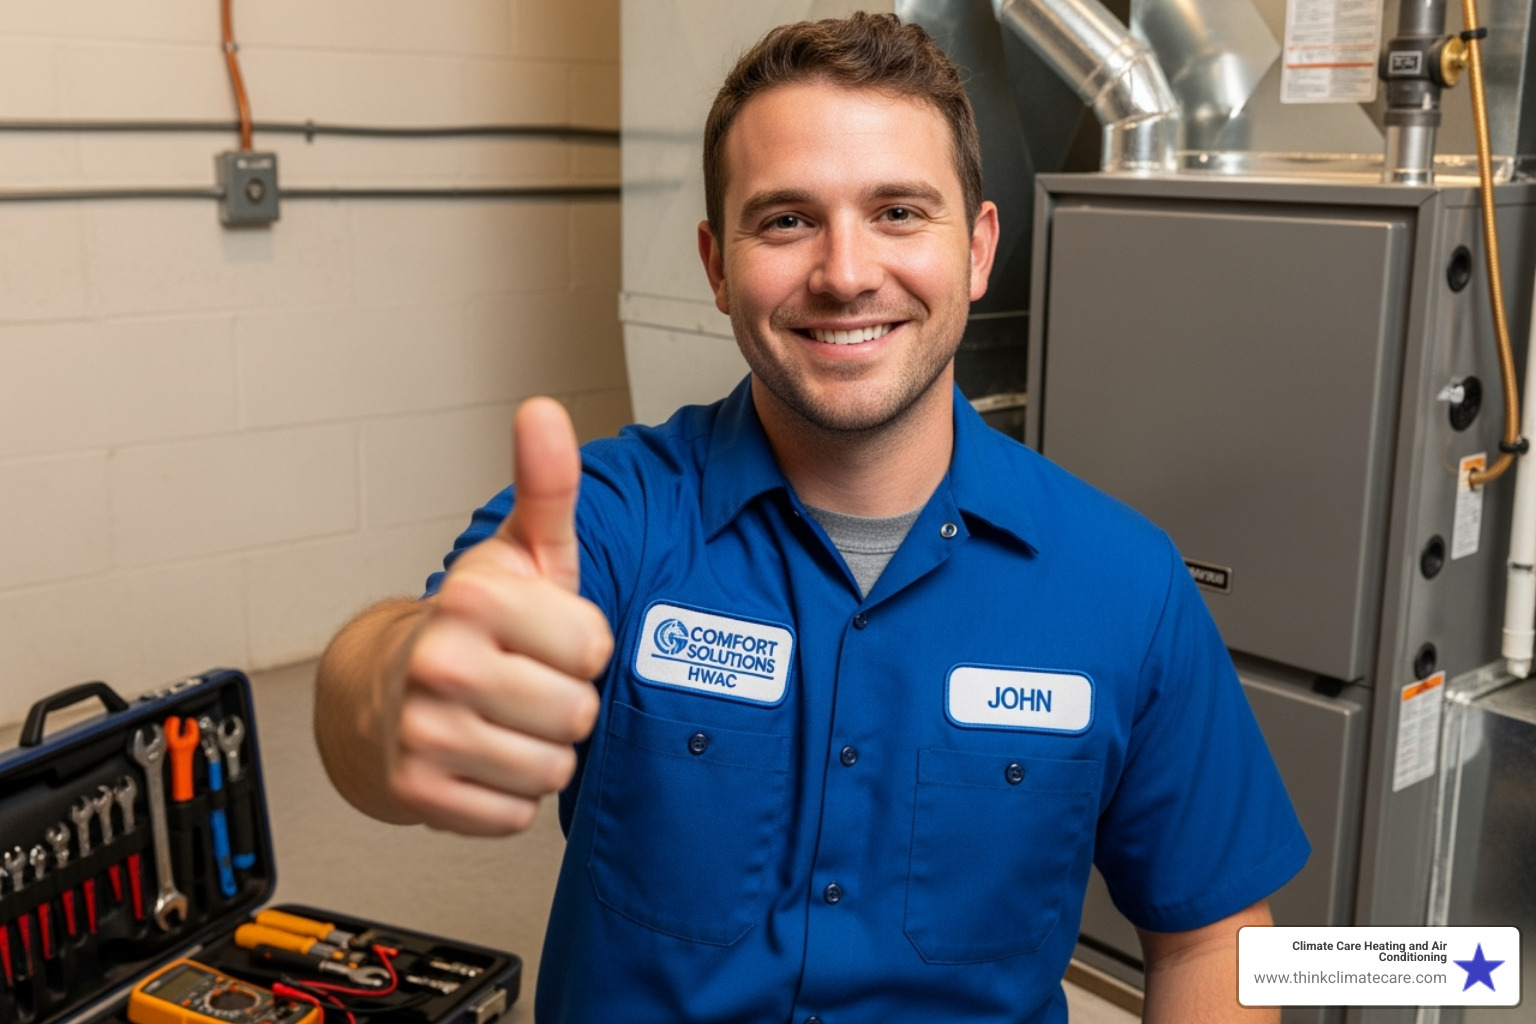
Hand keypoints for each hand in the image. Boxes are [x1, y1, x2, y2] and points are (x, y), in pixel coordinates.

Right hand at [388, 398, 612, 833]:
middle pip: (576, 715)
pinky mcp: (417, 790)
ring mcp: (422, 730)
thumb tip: (544, 412)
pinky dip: (510, 794)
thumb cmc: (480, 622)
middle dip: (566, 703)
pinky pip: (515, 814)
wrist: (389, 691)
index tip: (548, 636)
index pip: (593, 648)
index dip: (583, 647)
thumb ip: (547, 486)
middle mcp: (440, 662)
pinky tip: (485, 757)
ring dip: (542, 750)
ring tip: (508, 718)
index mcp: (473, 598)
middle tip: (528, 681)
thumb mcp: (525, 552)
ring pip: (551, 768)